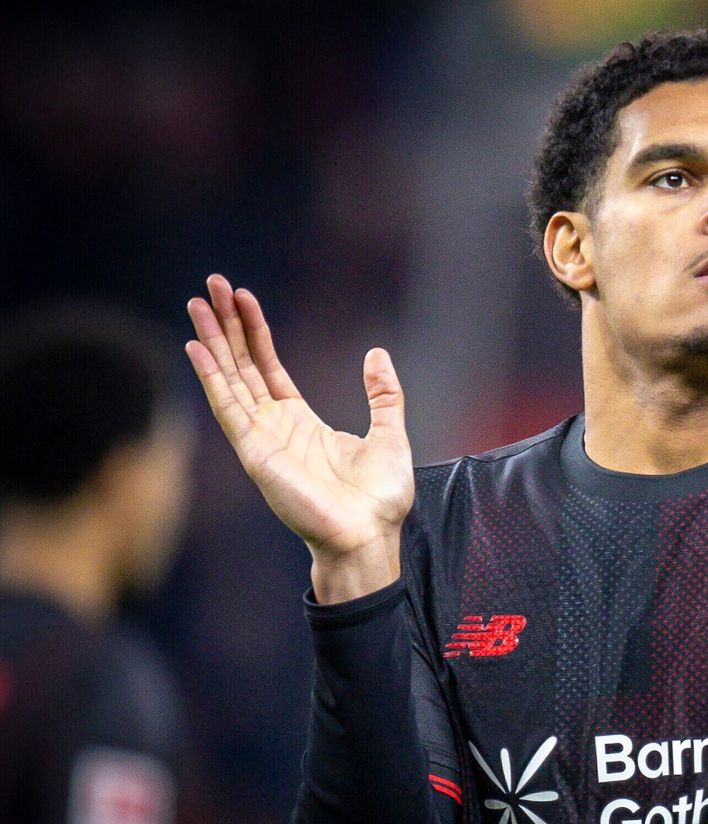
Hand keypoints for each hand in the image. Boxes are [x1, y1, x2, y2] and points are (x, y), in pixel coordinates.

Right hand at [184, 274, 414, 601]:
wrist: (369, 536)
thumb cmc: (379, 499)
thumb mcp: (390, 434)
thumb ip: (383, 394)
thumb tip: (376, 354)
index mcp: (301, 423)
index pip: (268, 367)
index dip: (255, 332)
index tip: (243, 296)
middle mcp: (274, 428)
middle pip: (242, 365)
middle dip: (226, 325)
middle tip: (212, 284)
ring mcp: (261, 439)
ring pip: (230, 379)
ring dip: (213, 340)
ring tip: (198, 301)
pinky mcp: (256, 453)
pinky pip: (228, 407)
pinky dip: (212, 377)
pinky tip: (197, 347)